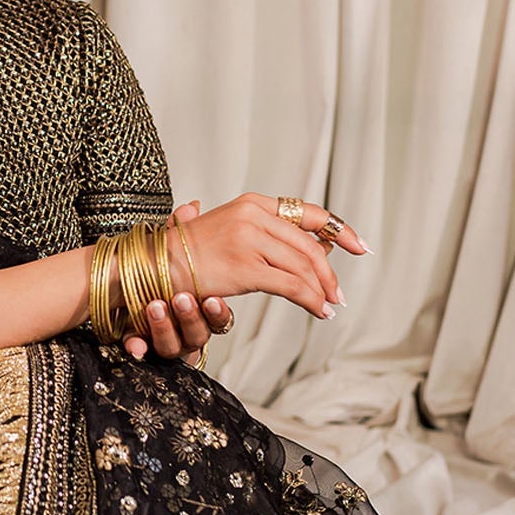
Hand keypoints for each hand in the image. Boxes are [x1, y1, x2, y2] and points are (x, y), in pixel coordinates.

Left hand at [121, 202, 229, 364]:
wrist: (130, 292)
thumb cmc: (163, 274)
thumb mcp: (173, 253)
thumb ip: (181, 235)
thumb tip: (189, 207)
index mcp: (202, 310)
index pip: (218, 316)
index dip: (217, 310)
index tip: (212, 297)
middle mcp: (189, 329)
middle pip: (198, 334)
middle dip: (189, 316)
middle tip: (181, 298)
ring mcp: (167, 341)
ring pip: (172, 345)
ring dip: (163, 327)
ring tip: (154, 305)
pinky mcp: (143, 347)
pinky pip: (142, 352)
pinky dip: (138, 346)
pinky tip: (134, 344)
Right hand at [181, 191, 365, 318]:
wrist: (156, 264)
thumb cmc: (190, 253)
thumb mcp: (231, 230)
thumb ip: (269, 235)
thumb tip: (316, 249)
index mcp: (252, 203)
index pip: (308, 213)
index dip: (338, 230)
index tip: (359, 246)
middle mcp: (253, 215)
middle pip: (309, 245)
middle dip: (329, 273)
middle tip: (338, 293)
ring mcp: (249, 240)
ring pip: (303, 267)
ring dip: (321, 291)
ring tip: (328, 307)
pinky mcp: (245, 267)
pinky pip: (290, 285)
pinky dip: (310, 300)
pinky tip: (317, 310)